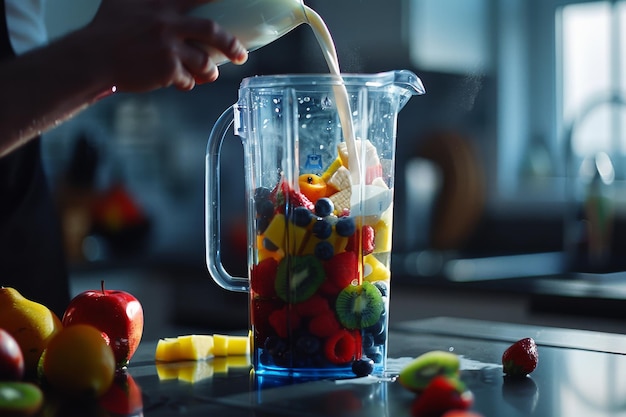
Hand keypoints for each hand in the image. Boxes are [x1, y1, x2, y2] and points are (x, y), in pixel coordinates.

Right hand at [83, 0, 247, 91]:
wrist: (92, 58)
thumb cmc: (106, 30)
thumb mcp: (124, 2)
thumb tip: (164, 1)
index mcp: (161, 4)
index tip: (237, 0)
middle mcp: (168, 23)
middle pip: (212, 30)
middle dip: (231, 44)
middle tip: (241, 54)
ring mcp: (169, 47)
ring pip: (204, 61)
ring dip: (209, 71)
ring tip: (208, 74)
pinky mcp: (167, 69)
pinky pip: (188, 79)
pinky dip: (187, 83)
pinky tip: (179, 83)